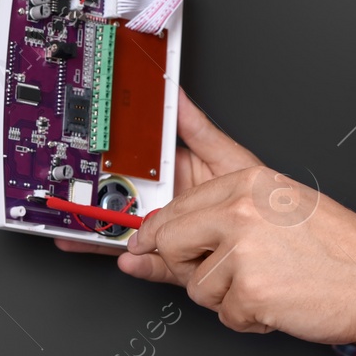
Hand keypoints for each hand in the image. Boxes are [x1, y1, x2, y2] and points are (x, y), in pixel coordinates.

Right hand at [54, 88, 262, 284]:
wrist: (280, 240)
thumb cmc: (261, 196)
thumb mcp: (229, 157)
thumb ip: (198, 129)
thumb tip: (175, 92)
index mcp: (179, 173)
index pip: (138, 163)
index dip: (113, 159)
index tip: (89, 153)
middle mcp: (170, 204)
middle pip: (126, 199)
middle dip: (98, 199)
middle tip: (75, 195)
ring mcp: (173, 234)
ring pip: (130, 233)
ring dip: (106, 232)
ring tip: (82, 228)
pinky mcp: (179, 263)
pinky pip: (151, 263)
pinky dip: (136, 261)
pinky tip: (125, 255)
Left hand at [126, 162, 355, 345]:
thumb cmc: (340, 249)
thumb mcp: (276, 212)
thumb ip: (206, 217)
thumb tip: (140, 242)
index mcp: (248, 180)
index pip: (172, 205)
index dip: (155, 233)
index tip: (138, 242)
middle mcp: (241, 208)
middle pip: (167, 241)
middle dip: (190, 266)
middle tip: (238, 269)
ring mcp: (243, 248)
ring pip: (194, 285)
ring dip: (228, 296)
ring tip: (275, 281)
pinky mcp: (249, 291)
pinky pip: (222, 315)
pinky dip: (250, 318)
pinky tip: (282, 300)